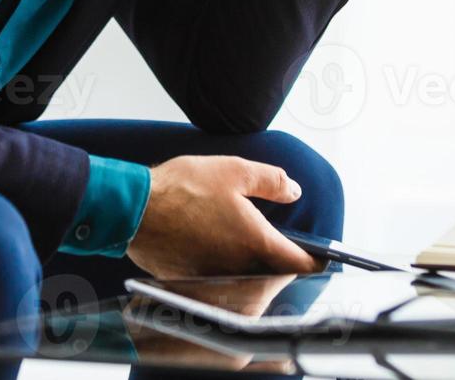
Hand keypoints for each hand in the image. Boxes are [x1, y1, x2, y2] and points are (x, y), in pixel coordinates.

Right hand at [126, 155, 320, 278]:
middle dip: (284, 265)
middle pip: (274, 276)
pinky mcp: (192, 282)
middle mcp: (238, 267)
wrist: (133, 210)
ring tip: (256, 250)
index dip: (315, 260)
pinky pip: (221, 284)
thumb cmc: (183, 188)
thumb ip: (272, 182)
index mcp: (255, 241)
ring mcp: (215, 278)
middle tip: (287, 250)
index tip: (322, 256)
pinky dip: (228, 273)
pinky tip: (220, 252)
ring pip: (248, 282)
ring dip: (256, 270)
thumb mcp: (236, 171)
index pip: (298, 263)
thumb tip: (295, 192)